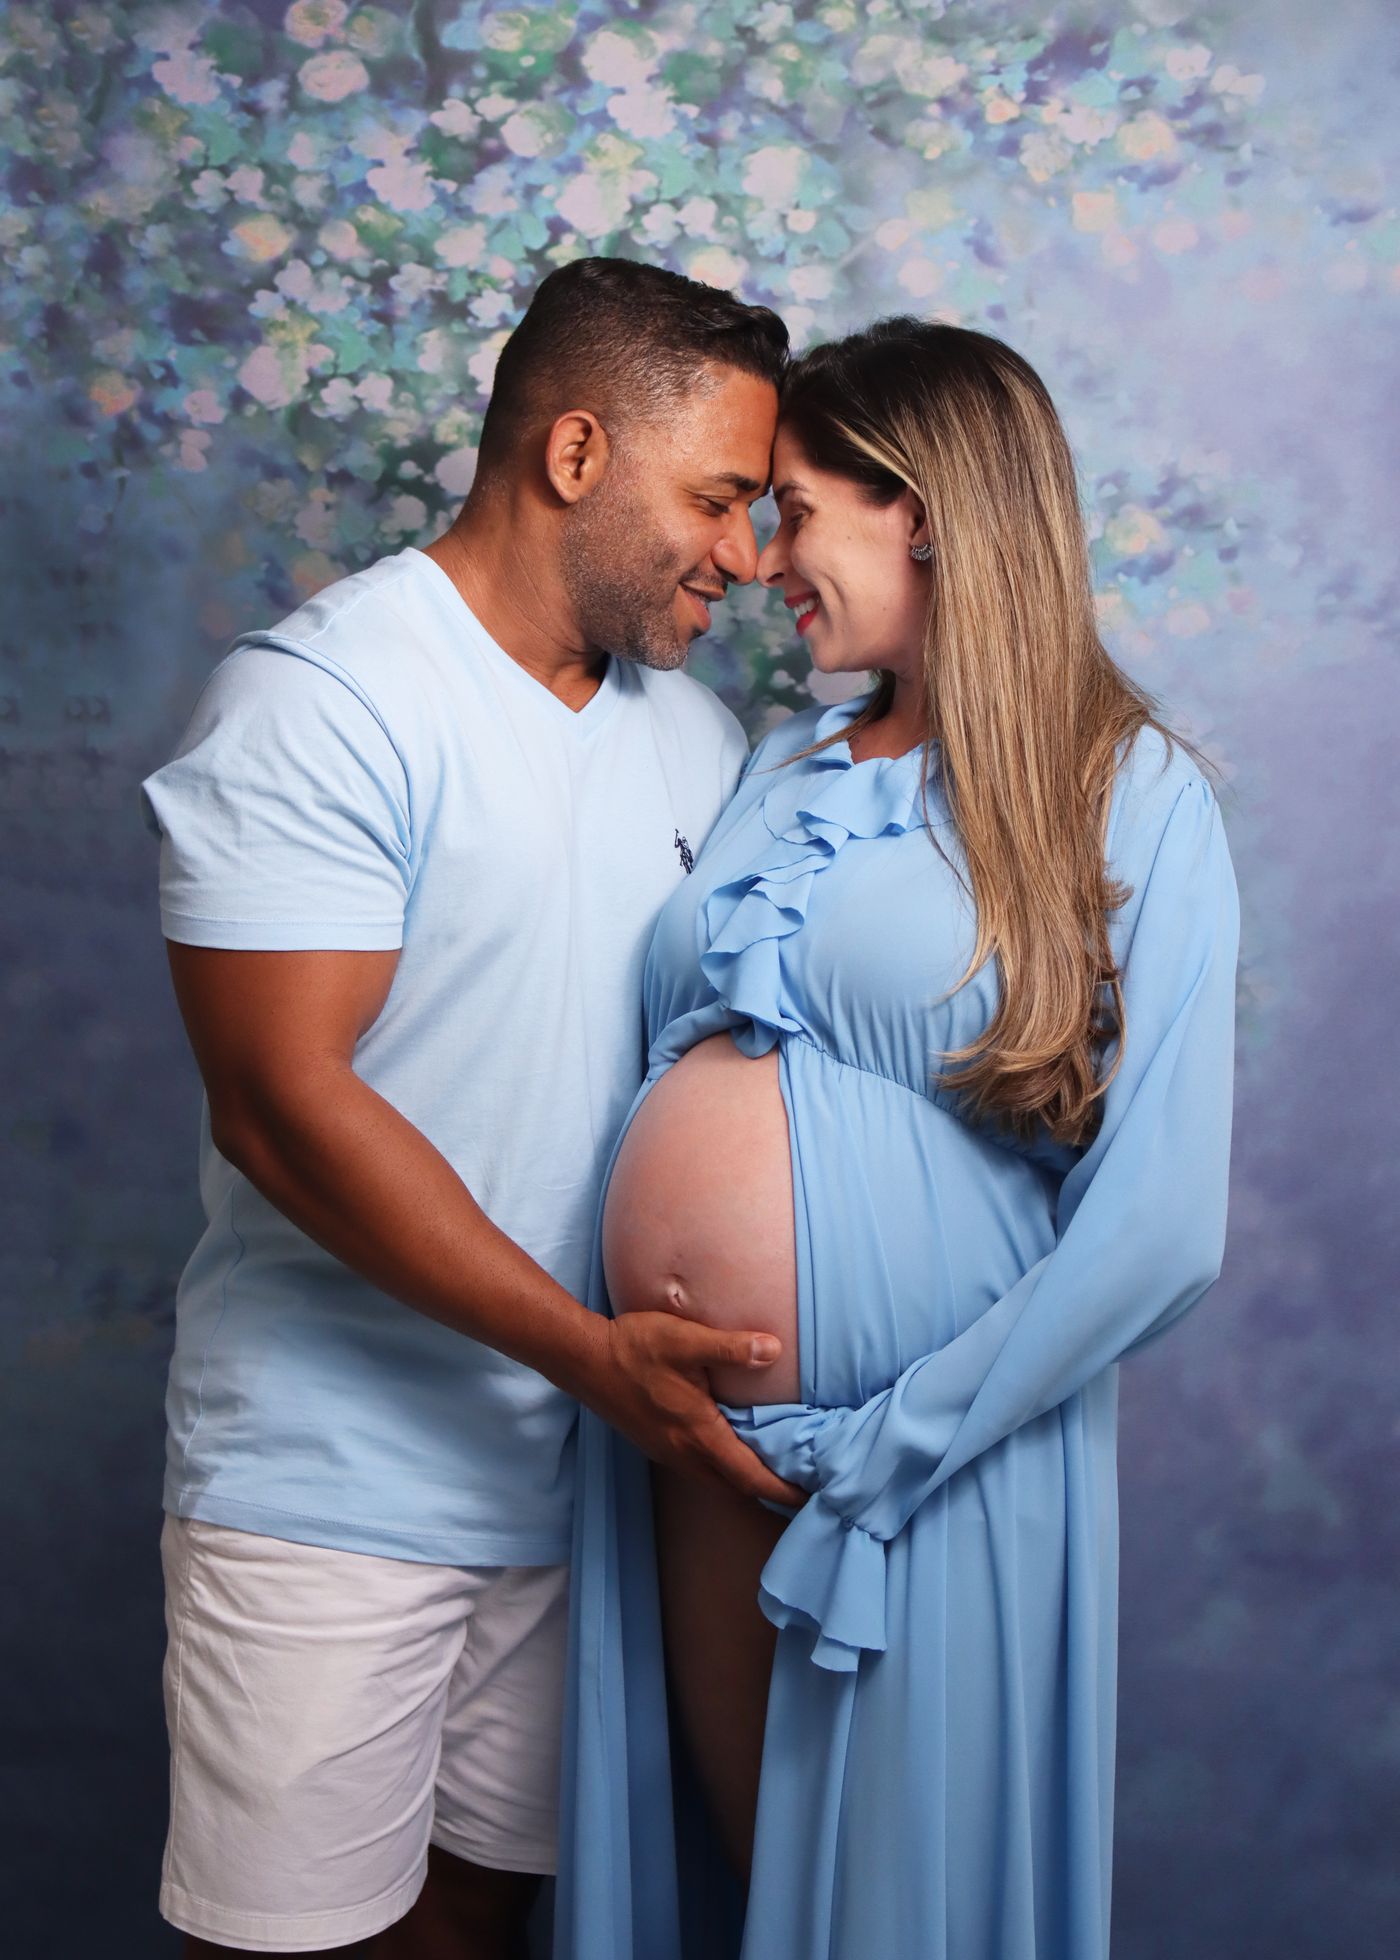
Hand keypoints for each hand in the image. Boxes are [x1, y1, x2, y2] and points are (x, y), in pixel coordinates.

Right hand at [575, 1311, 803, 1507]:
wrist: (584, 1360)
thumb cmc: (635, 1348)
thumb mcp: (686, 1340)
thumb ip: (731, 1347)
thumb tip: (774, 1350)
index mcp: (698, 1434)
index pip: (750, 1476)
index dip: (782, 1490)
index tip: (810, 1497)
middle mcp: (684, 1453)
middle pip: (735, 1487)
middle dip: (769, 1491)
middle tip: (801, 1485)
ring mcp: (667, 1452)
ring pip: (716, 1480)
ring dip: (745, 1481)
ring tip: (773, 1471)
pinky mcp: (656, 1444)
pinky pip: (699, 1468)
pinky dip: (723, 1469)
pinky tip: (731, 1450)